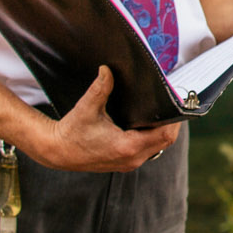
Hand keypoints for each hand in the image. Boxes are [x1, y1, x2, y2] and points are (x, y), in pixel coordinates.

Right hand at [27, 66, 181, 172]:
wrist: (56, 151)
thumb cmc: (71, 131)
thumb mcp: (87, 108)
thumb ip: (100, 88)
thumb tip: (107, 69)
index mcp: (127, 147)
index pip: (165, 135)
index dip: (174, 120)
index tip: (176, 103)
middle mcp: (132, 159)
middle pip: (166, 141)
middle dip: (171, 123)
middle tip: (172, 102)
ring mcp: (129, 163)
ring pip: (158, 147)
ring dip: (163, 130)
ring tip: (163, 110)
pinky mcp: (124, 162)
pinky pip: (148, 150)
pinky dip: (152, 137)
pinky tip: (149, 122)